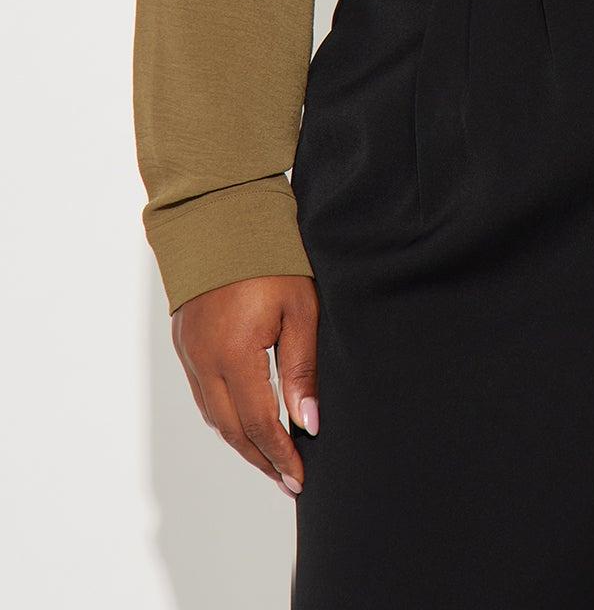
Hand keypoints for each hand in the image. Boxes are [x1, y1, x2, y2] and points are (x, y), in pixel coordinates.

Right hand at [172, 275, 320, 495]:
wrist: (221, 215)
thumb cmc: (270, 256)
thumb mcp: (300, 308)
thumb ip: (302, 368)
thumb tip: (308, 423)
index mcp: (234, 355)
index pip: (260, 424)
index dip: (281, 455)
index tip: (300, 478)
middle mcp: (203, 361)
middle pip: (232, 429)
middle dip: (261, 458)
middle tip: (288, 480)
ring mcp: (189, 353)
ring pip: (213, 416)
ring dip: (241, 441)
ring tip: (270, 458)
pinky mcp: (183, 342)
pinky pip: (202, 395)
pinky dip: (224, 416)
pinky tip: (244, 421)